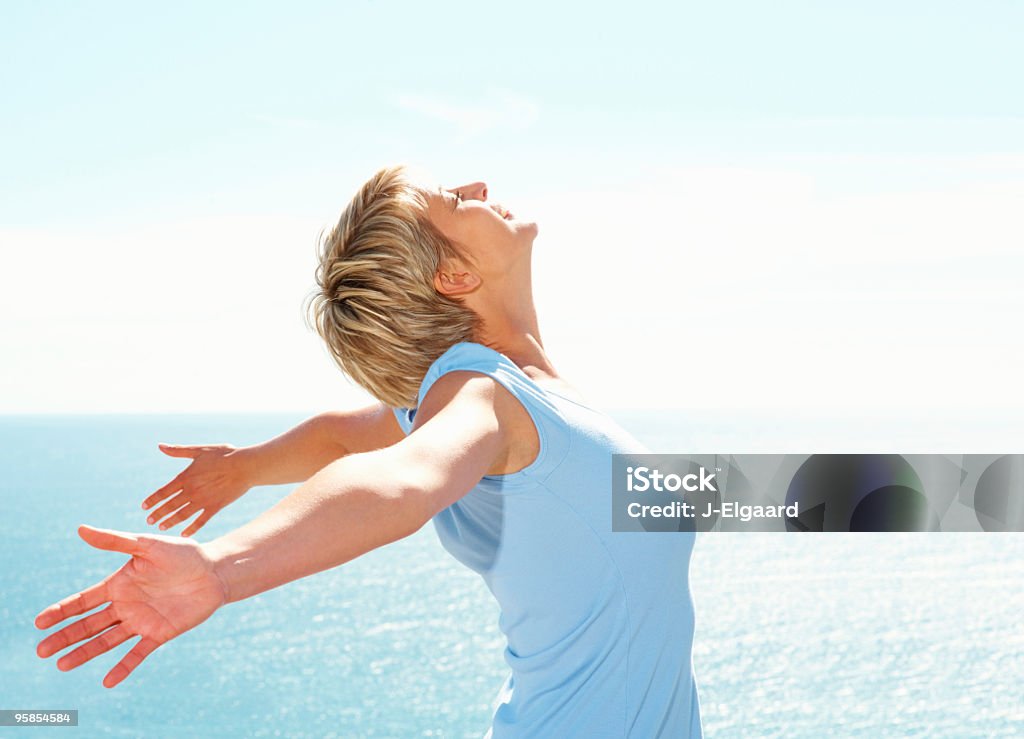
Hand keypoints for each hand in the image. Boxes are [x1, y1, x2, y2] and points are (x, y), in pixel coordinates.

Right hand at [34, 524, 226, 687]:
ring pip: (106, 641)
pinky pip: (138, 653)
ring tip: (61, 665)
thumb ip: (115, 541)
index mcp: (119, 584)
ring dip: (85, 652)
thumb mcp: (147, 545)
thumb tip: (81, 528)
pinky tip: (108, 680)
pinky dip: (124, 667)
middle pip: (89, 624)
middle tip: (41, 650)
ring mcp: (141, 621)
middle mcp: (126, 606)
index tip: (39, 622)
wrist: (215, 570)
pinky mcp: (160, 633)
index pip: (83, 601)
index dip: (61, 611)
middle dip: (65, 637)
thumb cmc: (183, 554)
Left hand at [143, 443, 252, 536]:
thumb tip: (160, 446)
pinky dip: (192, 529)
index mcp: (186, 477)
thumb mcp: (199, 450)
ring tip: (161, 527)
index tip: (144, 506)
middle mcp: (191, 491)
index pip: (164, 492)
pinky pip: (200, 521)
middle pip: (170, 506)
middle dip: (158, 514)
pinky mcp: (215, 507)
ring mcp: (203, 501)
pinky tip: (184, 533)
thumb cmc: (224, 455)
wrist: (245, 465)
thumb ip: (178, 451)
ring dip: (170, 522)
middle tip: (149, 521)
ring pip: (182, 515)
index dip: (153, 500)